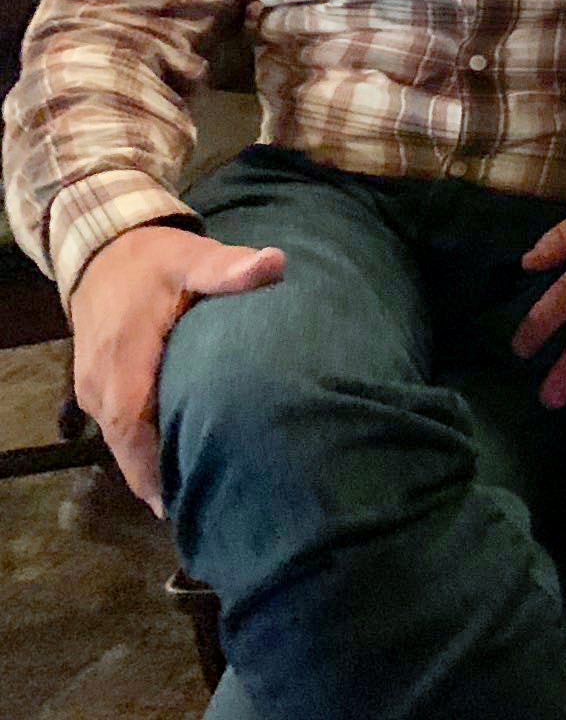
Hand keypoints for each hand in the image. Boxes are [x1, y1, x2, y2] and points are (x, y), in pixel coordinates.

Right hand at [70, 225, 285, 515]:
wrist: (105, 250)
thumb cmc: (155, 259)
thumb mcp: (193, 257)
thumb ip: (229, 267)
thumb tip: (274, 264)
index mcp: (123, 357)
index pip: (130, 423)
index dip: (150, 466)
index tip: (177, 502)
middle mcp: (101, 381)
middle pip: (126, 445)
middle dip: (158, 479)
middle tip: (207, 510)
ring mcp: (95, 388)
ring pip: (122, 441)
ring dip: (153, 468)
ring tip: (201, 497)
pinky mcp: (100, 387)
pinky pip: (121, 428)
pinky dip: (145, 450)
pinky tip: (179, 466)